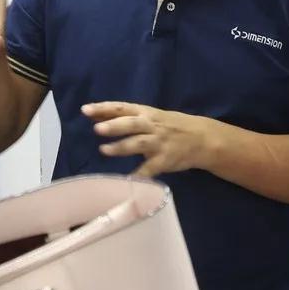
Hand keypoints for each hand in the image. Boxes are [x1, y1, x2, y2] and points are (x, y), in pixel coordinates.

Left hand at [82, 101, 218, 177]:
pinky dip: (138, 175)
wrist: (203, 138)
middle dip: (115, 126)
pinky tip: (125, 182)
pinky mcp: (165, 160)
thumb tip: (95, 115)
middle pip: (131, 124)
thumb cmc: (171, 126)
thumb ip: (125, 117)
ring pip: (139, 143)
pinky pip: (150, 169)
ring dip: (121, 147)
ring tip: (104, 150)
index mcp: (147, 113)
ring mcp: (160, 143)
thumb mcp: (151, 117)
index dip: (104, 108)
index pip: (122, 107)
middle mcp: (152, 126)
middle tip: (97, 129)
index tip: (85, 109)